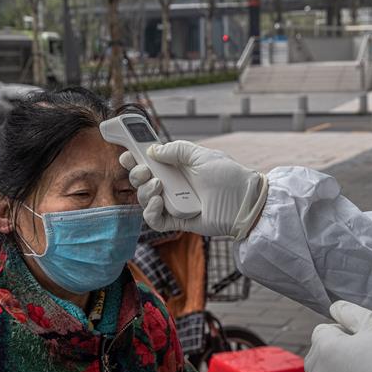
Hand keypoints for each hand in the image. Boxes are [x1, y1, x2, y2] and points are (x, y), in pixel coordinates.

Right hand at [119, 140, 267, 238]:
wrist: (245, 202)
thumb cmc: (228, 176)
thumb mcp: (202, 155)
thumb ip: (176, 150)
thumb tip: (153, 150)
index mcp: (176, 167)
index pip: (149, 162)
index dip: (134, 158)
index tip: (126, 154)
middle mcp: (172, 184)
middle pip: (141, 181)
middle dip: (136, 175)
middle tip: (145, 171)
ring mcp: (173, 203)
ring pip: (145, 200)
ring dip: (145, 192)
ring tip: (159, 187)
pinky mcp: (177, 221)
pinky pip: (154, 220)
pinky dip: (151, 212)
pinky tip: (160, 203)